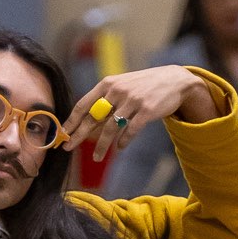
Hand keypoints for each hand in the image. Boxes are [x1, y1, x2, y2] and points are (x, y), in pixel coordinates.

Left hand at [63, 68, 218, 170]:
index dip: (71, 120)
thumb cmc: (144, 86)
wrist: (174, 80)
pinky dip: (123, 141)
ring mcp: (132, 101)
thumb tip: (87, 121)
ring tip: (97, 158)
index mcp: (107, 84)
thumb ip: (106, 100)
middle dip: (78, 135)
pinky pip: (130, 130)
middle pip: (92, 118)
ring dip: (101, 145)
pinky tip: (120, 148)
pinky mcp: (146, 110)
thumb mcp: (122, 86)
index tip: (63, 133)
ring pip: (110, 128)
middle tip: (68, 148)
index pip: (83, 104)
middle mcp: (117, 91)